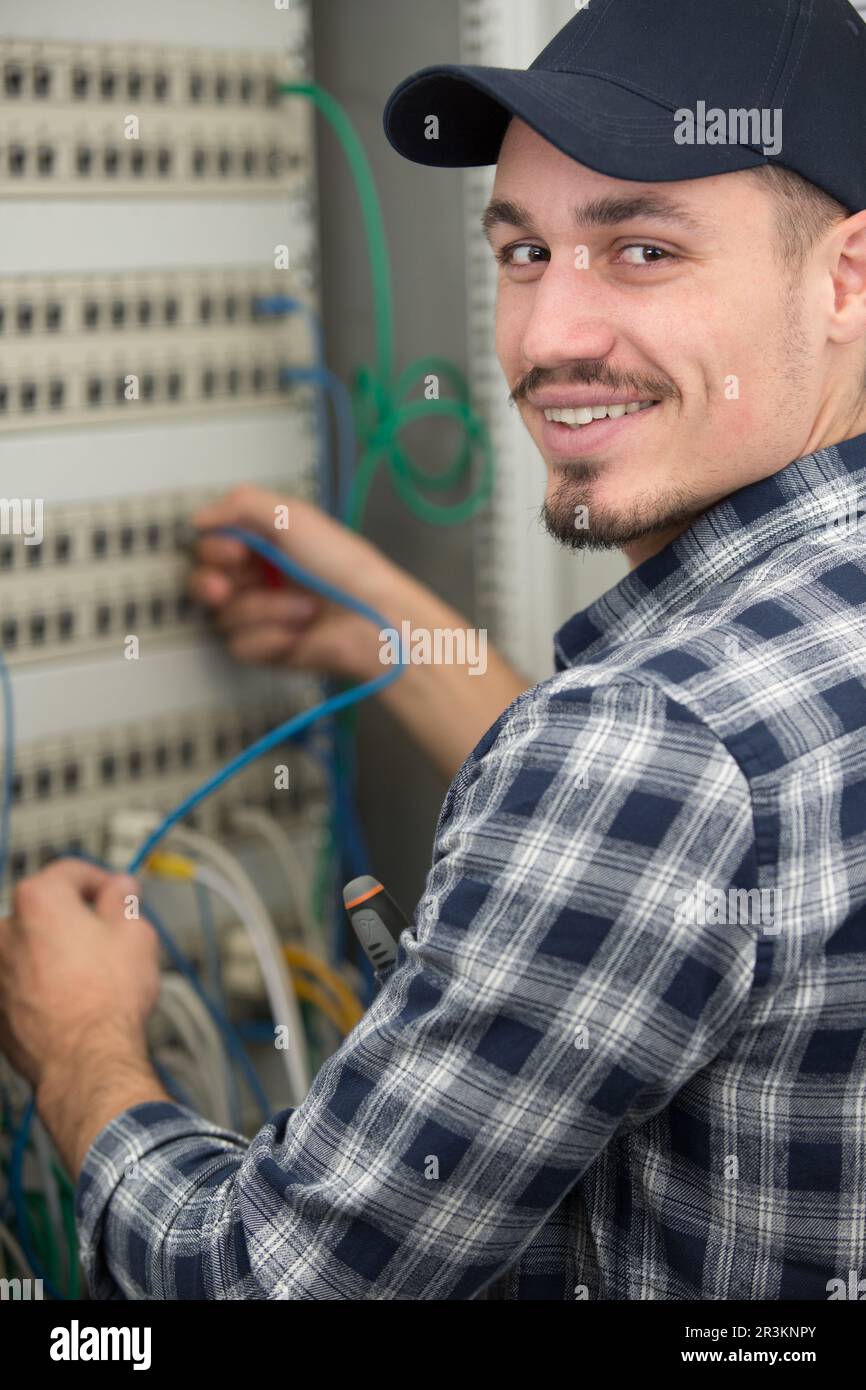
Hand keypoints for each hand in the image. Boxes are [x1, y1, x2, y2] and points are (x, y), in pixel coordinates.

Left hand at [0, 859, 159, 1092]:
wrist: (85, 1060)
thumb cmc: (106, 1000)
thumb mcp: (135, 934)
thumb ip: (123, 901)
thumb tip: (119, 889)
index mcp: (38, 900)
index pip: (71, 871)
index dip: (102, 880)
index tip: (116, 893)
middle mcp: (6, 931)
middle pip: (48, 910)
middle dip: (78, 918)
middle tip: (111, 935)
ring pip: (34, 948)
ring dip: (59, 953)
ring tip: (96, 974)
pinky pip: (24, 981)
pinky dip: (45, 983)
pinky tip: (76, 998)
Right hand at [189, 484, 404, 682]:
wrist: (373, 619)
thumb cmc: (344, 567)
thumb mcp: (295, 517)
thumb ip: (243, 505)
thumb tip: (200, 517)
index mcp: (265, 544)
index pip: (211, 546)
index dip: (213, 549)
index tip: (234, 551)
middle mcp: (259, 579)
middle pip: (203, 583)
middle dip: (211, 584)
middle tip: (225, 588)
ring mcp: (262, 616)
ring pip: (224, 615)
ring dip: (265, 611)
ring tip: (304, 608)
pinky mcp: (268, 649)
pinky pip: (241, 645)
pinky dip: (271, 639)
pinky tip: (298, 634)